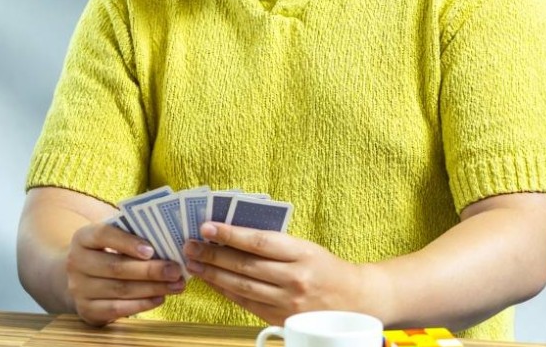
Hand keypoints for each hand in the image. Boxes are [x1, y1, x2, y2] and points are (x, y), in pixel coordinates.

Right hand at [66, 221, 185, 325]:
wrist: (81, 278)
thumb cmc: (106, 253)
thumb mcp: (112, 238)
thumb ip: (132, 234)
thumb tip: (168, 236)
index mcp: (82, 238)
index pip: (103, 235)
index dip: (128, 242)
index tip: (152, 250)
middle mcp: (75, 262)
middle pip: (115, 267)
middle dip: (150, 270)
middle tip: (175, 270)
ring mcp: (79, 288)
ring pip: (120, 289)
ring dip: (152, 288)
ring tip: (176, 285)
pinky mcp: (86, 310)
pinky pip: (117, 309)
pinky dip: (141, 304)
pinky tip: (160, 298)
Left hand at [183, 222, 372, 325]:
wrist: (354, 300)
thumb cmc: (326, 268)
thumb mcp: (307, 247)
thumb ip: (275, 243)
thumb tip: (233, 235)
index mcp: (303, 254)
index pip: (260, 242)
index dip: (230, 235)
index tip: (207, 227)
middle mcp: (295, 279)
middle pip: (245, 266)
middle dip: (213, 255)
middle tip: (191, 246)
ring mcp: (287, 302)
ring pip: (242, 287)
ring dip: (213, 275)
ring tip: (195, 263)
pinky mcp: (281, 318)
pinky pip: (246, 303)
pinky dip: (226, 292)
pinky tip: (212, 282)